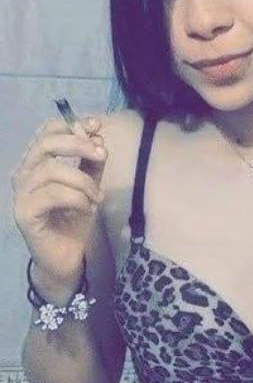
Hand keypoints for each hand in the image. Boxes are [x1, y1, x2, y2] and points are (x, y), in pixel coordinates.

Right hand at [11, 114, 107, 290]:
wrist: (67, 258)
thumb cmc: (73, 221)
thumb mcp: (88, 186)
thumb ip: (91, 163)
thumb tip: (99, 137)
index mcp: (35, 163)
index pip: (47, 132)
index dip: (72, 125)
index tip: (97, 127)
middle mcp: (23, 175)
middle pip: (46, 144)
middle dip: (78, 145)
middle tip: (102, 155)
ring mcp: (21, 194)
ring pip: (52, 170)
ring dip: (83, 181)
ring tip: (98, 197)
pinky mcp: (25, 213)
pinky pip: (53, 195)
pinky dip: (76, 199)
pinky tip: (87, 209)